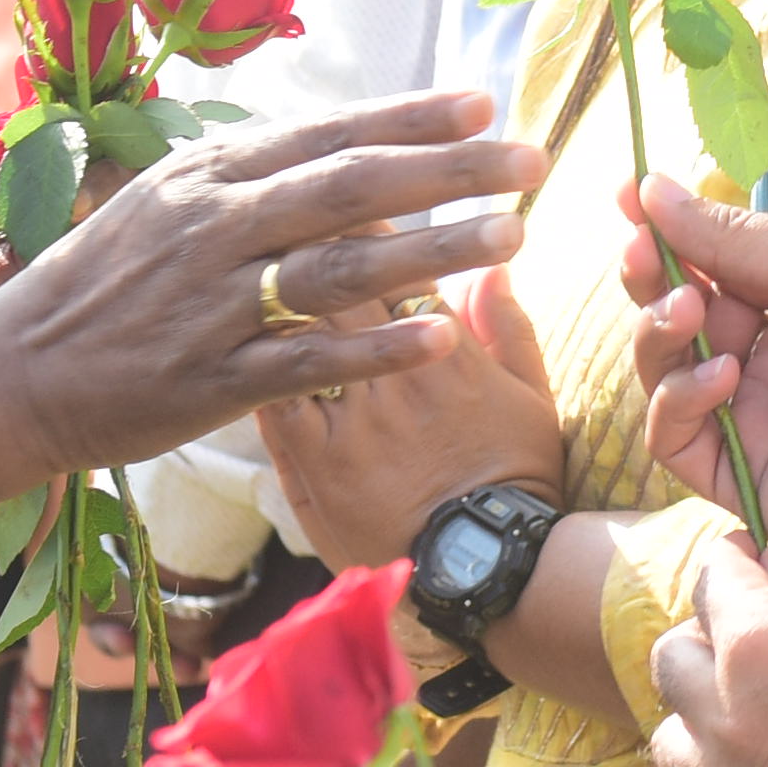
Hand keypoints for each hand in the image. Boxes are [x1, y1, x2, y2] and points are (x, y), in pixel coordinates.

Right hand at [0, 95, 539, 500]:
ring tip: (514, 235)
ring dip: (436, 249)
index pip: (326, 133)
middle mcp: (215, 228)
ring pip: (343, 269)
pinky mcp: (214, 380)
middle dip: (449, 170)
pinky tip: (444, 338)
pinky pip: (312, 361)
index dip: (409, 117)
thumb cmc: (101, 285)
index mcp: (208, 178)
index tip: (485, 105)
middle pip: (351, 187)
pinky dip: (378, 349)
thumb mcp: (165, 206)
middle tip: (533, 160)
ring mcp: (215, 305)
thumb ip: (252, 180)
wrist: (12, 374)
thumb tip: (344, 147)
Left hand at [254, 228, 581, 568]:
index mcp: (449, 348)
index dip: (372, 224)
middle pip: (340, 279)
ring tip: (256, 268)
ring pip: (298, 329)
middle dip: (314, 239)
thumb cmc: (515, 481)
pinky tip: (237, 341)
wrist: (486, 568)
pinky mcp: (314, 461)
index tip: (354, 198)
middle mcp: (394, 371)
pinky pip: (272, 395)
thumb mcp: (530, 396)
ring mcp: (350, 416)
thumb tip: (491, 265)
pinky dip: (254, 361)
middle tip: (291, 215)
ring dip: (275, 293)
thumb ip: (507, 326)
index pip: (400, 258)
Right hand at [625, 174, 767, 582]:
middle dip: (652, 278)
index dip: (670, 233)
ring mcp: (754, 418)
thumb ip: (734, 235)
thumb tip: (653, 188)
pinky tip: (725, 375)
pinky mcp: (741, 476)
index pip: (715, 263)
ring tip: (689, 311)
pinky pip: (674, 434)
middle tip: (639, 252)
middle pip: (678, 314)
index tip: (627, 196)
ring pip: (664, 371)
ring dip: (660, 332)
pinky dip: (681, 398)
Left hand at [641, 531, 767, 766]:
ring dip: (705, 718)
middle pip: (671, 664)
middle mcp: (734, 724)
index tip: (750, 567)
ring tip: (753, 709)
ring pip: (677, 745)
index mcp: (761, 646)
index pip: (707, 585)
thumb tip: (761, 571)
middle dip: (709, 640)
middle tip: (751, 636)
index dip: (733, 567)